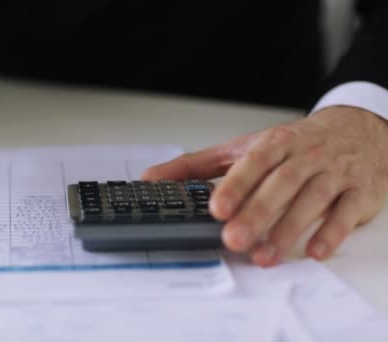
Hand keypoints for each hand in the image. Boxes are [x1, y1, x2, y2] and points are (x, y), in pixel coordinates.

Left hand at [143, 106, 387, 265]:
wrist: (355, 130)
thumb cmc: (292, 144)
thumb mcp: (243, 148)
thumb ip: (197, 165)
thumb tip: (151, 179)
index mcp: (275, 144)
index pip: (254, 163)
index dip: (236, 185)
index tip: (217, 208)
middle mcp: (305, 156)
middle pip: (281, 184)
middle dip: (258, 213)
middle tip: (234, 239)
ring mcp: (334, 174)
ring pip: (312, 200)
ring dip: (288, 229)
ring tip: (264, 256)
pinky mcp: (358, 193)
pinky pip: (346, 213)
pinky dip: (332, 233)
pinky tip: (315, 252)